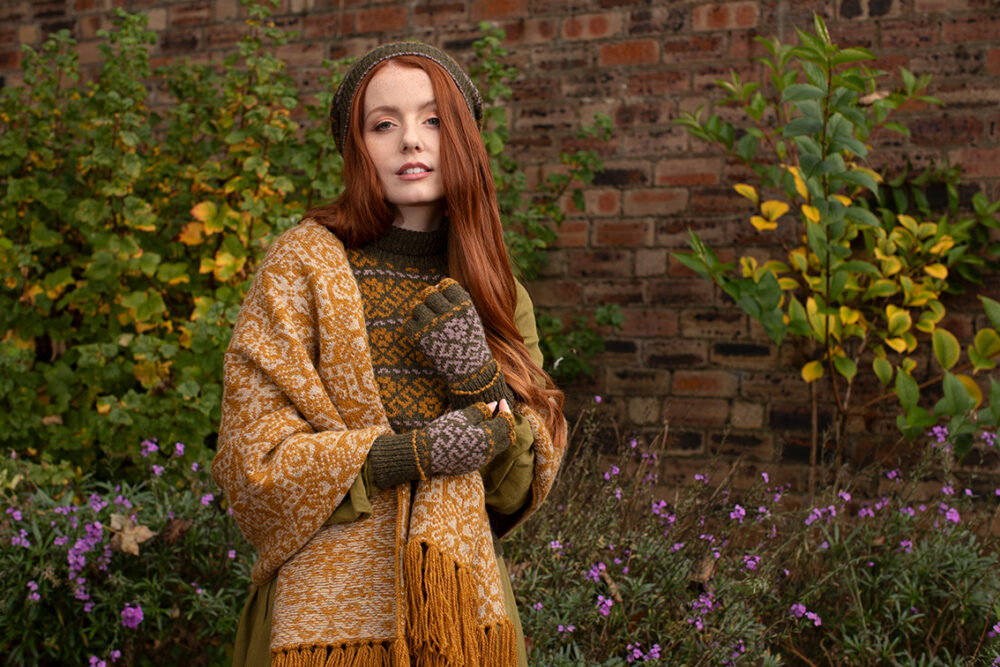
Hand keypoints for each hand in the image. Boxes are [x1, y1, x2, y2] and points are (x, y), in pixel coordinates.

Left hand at [405, 279, 513, 407]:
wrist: (470, 371)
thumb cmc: (470, 342)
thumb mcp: (471, 317)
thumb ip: (456, 301)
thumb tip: (435, 286)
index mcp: (463, 305)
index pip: (445, 284)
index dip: (443, 291)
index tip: (445, 302)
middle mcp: (447, 312)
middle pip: (428, 294)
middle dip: (430, 301)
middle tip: (434, 312)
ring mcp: (432, 325)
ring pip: (416, 307)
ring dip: (420, 313)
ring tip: (428, 323)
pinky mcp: (420, 338)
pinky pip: (408, 323)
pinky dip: (413, 326)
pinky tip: (422, 332)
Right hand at [423, 400, 513, 476]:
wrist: (426, 454)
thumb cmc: (442, 432)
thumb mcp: (461, 416)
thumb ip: (480, 410)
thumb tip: (494, 405)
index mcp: (487, 437)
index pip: (507, 423)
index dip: (506, 410)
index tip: (500, 401)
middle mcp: (488, 452)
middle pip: (508, 437)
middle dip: (505, 423)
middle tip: (498, 411)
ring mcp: (482, 460)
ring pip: (499, 446)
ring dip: (498, 433)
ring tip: (487, 420)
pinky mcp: (474, 465)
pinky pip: (489, 453)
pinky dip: (489, 441)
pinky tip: (478, 433)